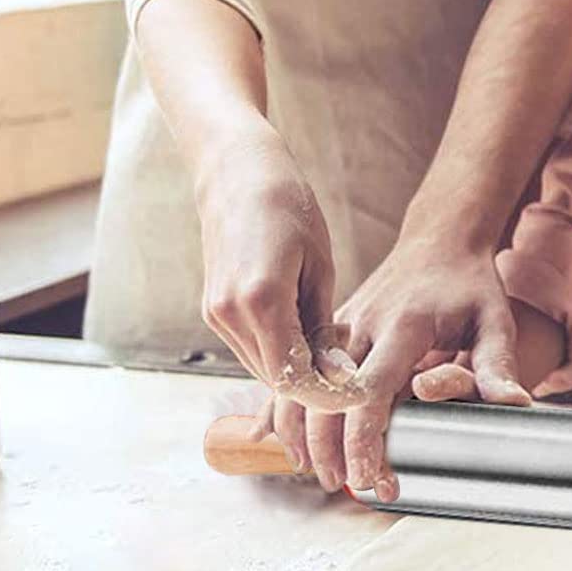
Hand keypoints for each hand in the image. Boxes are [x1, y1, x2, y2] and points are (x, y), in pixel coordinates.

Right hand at [196, 132, 355, 409]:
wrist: (237, 174)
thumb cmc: (288, 208)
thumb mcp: (319, 265)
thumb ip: (322, 326)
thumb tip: (337, 375)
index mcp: (261, 301)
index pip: (293, 378)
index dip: (327, 396)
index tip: (359, 396)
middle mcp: (230, 314)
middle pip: (275, 379)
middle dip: (314, 388)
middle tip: (353, 379)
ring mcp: (216, 314)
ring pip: (261, 367)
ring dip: (296, 371)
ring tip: (334, 354)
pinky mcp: (212, 310)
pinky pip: (250, 347)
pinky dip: (278, 352)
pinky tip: (306, 337)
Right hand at [291, 242, 530, 501]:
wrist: (440, 238)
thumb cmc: (470, 284)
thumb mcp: (496, 320)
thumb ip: (498, 366)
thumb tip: (514, 405)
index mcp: (403, 325)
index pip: (370, 391)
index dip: (363, 440)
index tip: (369, 479)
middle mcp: (362, 324)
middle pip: (327, 396)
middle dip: (331, 449)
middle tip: (352, 487)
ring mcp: (340, 325)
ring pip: (302, 385)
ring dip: (302, 432)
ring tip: (322, 473)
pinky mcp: (330, 329)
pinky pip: (299, 371)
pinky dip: (285, 404)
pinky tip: (278, 437)